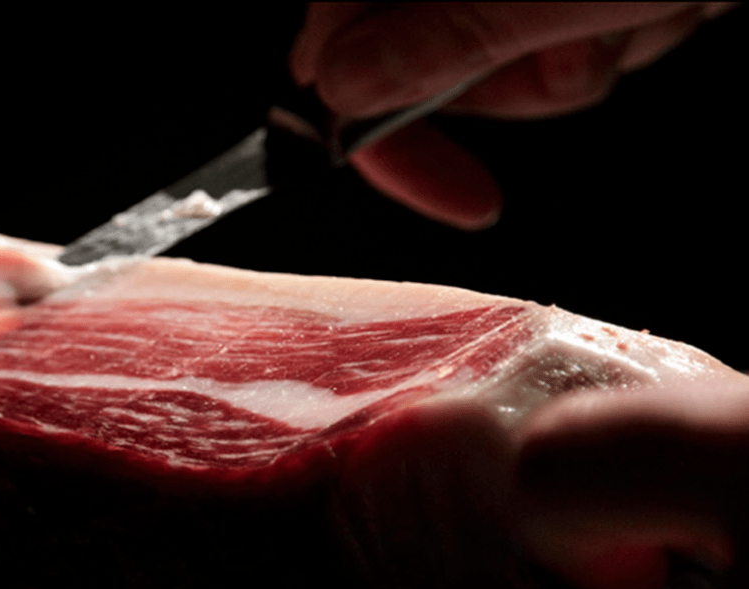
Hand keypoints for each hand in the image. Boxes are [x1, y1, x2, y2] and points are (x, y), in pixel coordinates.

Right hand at [289, 2, 737, 229]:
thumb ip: (444, 38)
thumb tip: (341, 89)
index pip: (335, 45)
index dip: (383, 131)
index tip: (450, 188)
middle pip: (421, 62)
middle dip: (516, 82)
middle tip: (580, 39)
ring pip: (503, 62)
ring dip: (580, 56)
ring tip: (634, 2)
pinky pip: (558, 44)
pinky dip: (612, 38)